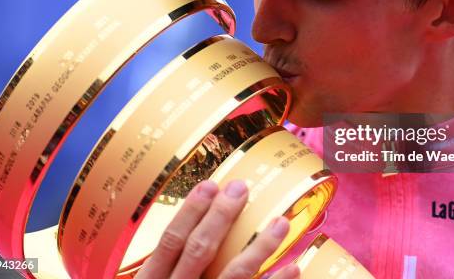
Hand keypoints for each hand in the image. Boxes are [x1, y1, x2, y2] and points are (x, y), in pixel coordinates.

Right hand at [135, 179, 300, 278]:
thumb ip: (160, 273)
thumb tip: (183, 236)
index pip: (171, 242)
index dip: (190, 212)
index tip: (210, 185)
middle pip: (199, 250)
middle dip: (221, 217)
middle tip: (242, 189)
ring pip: (232, 277)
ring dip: (258, 247)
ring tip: (281, 223)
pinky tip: (293, 268)